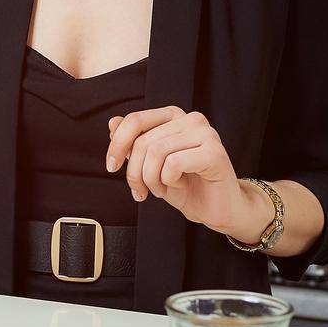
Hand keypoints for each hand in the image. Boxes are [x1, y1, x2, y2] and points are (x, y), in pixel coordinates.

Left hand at [104, 106, 258, 234]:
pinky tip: (178, 187)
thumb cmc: (185, 186)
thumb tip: (112, 122)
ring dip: (152, 180)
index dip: (117, 144)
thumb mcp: (150, 165)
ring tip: (161, 190)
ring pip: (156, 152)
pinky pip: (174, 163)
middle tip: (141, 191)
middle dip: (135, 172)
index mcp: (173, 116)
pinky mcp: (215, 152)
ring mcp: (205, 133)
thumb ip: (133, 143)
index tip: (111, 167)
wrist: (216, 210)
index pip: (135, 120)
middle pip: (143, 141)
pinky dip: (169, 181)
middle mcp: (191, 119)